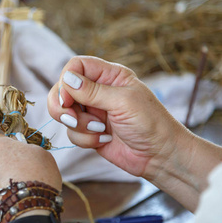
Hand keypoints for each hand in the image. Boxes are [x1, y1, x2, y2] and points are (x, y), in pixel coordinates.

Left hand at [0, 134, 61, 222]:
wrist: (29, 214)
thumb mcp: (41, 154)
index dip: (9, 148)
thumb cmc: (39, 180)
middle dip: (0, 169)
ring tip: (14, 198)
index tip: (19, 157)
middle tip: (19, 180)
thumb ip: (26, 148)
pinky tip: (8, 209)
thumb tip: (21, 149)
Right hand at [48, 56, 190, 178]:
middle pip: (62, 90)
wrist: (159, 155)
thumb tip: (66, 78)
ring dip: (79, 125)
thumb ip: (92, 90)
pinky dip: (85, 139)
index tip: (67, 99)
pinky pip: (72, 133)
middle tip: (71, 118)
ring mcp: (92, 112)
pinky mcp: (89, 132)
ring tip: (101, 131)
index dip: (66, 80)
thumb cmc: (150, 123)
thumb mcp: (122, 102)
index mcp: (109, 76)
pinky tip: (105, 140)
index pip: (76, 66)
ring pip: (64, 114)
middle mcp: (97, 92)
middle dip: (62, 106)